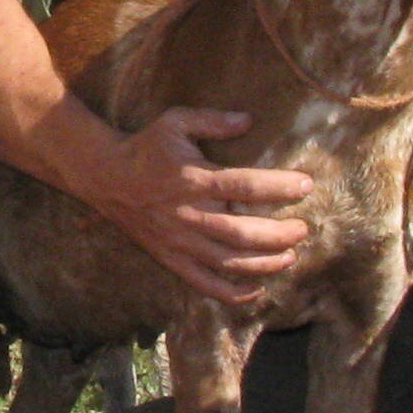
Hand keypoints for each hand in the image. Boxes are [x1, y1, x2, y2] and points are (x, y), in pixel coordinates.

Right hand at [78, 106, 311, 305]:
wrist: (105, 177)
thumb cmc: (146, 146)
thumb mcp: (175, 121)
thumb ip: (213, 120)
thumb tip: (249, 120)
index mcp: (194, 179)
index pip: (246, 185)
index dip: (280, 187)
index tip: (307, 185)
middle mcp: (190, 214)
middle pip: (243, 232)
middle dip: (280, 234)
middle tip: (303, 229)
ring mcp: (180, 241)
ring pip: (230, 261)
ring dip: (265, 263)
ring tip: (291, 256)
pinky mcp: (171, 258)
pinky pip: (204, 283)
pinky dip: (232, 292)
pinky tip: (257, 288)